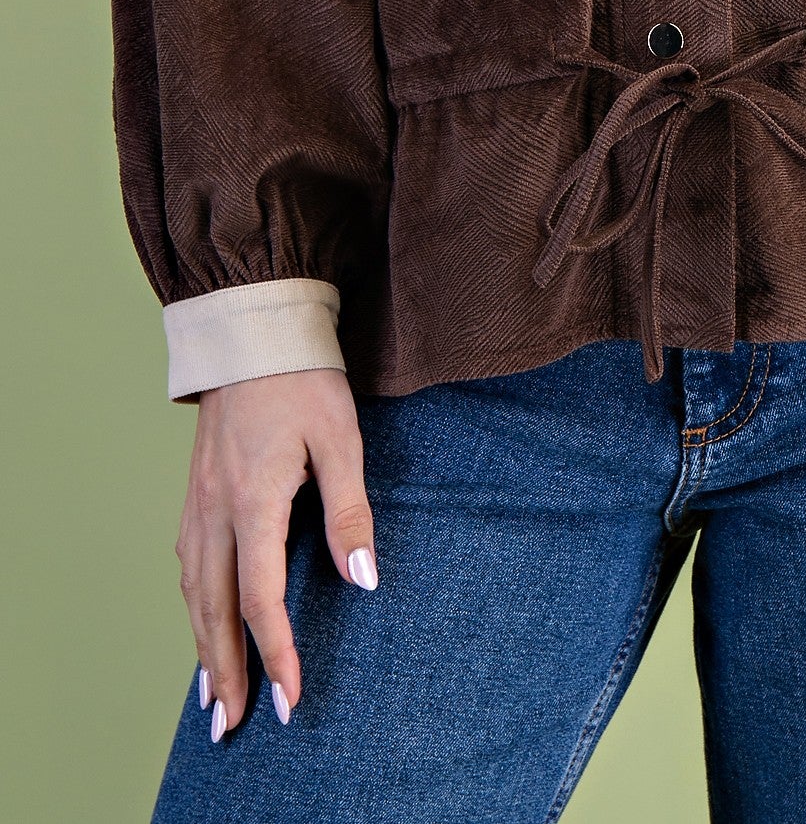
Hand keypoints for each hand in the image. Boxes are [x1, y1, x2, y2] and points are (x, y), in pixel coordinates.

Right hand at [177, 368, 378, 741]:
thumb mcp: (340, 439)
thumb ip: (350, 512)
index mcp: (253, 502)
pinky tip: (203, 623)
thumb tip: (364, 582)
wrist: (252, 331)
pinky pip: (189, 566)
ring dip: (204, 646)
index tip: (292, 698)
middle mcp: (215, 512)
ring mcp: (198, 503)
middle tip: (234, 726)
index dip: (278, 654)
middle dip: (226, 672)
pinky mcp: (195, 492)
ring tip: (215, 694)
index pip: (261, 600)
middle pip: (215, 611)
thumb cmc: (303, 380)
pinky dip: (195, 608)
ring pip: (195, 592)